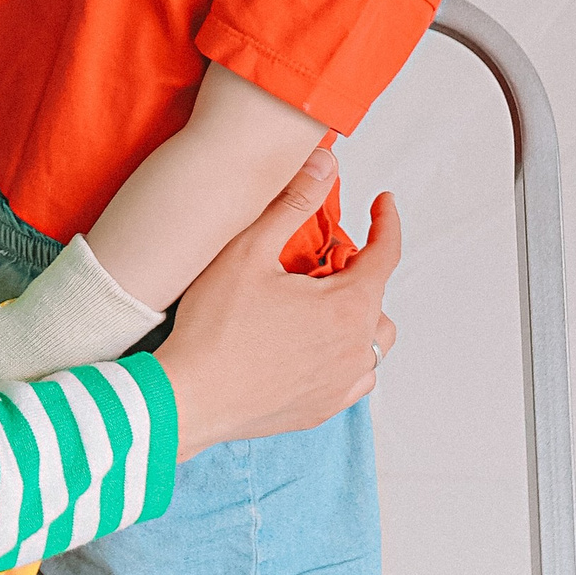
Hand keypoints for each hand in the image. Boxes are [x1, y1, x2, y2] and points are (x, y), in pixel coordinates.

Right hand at [156, 145, 399, 461]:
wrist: (189, 397)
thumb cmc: (214, 329)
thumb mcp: (250, 250)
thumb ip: (293, 203)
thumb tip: (324, 165)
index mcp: (348, 307)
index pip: (386, 253)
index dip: (387, 221)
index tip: (383, 203)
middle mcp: (355, 349)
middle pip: (378, 299)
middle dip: (359, 274)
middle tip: (325, 262)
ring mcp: (341, 384)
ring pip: (371, 343)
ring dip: (356, 318)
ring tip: (320, 306)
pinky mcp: (322, 408)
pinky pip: (355, 379)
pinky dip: (345, 357)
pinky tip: (314, 347)